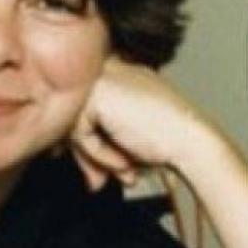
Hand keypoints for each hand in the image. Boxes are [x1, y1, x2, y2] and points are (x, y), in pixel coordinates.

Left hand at [69, 56, 214, 190]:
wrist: (191, 143)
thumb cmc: (166, 139)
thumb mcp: (120, 136)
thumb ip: (89, 140)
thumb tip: (56, 151)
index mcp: (116, 73)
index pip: (82, 106)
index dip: (82, 140)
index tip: (88, 165)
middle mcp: (107, 69)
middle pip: (74, 115)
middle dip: (85, 153)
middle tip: (97, 179)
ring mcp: (101, 77)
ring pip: (72, 124)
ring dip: (94, 156)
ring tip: (122, 169)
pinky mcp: (98, 93)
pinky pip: (79, 132)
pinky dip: (98, 153)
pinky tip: (123, 159)